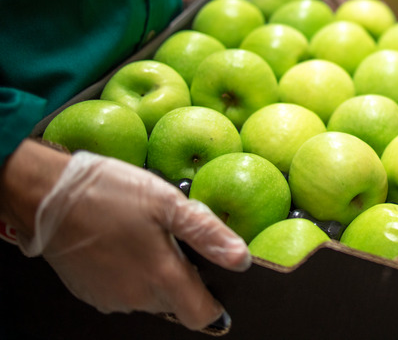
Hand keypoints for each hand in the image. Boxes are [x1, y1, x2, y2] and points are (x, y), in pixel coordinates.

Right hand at [4, 146, 249, 330]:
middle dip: (182, 277)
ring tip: (145, 236)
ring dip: (154, 274)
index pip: (202, 316)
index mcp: (161, 278)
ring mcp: (110, 299)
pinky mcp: (89, 293)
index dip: (214, 302)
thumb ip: (208, 234)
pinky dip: (129, 273)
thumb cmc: (109, 193)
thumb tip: (241, 259)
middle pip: (176, 303)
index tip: (214, 281)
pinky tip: (123, 242)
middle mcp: (136, 298)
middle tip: (172, 238)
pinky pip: (123, 291)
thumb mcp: (168, 202)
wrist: (47, 193)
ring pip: (149, 297)